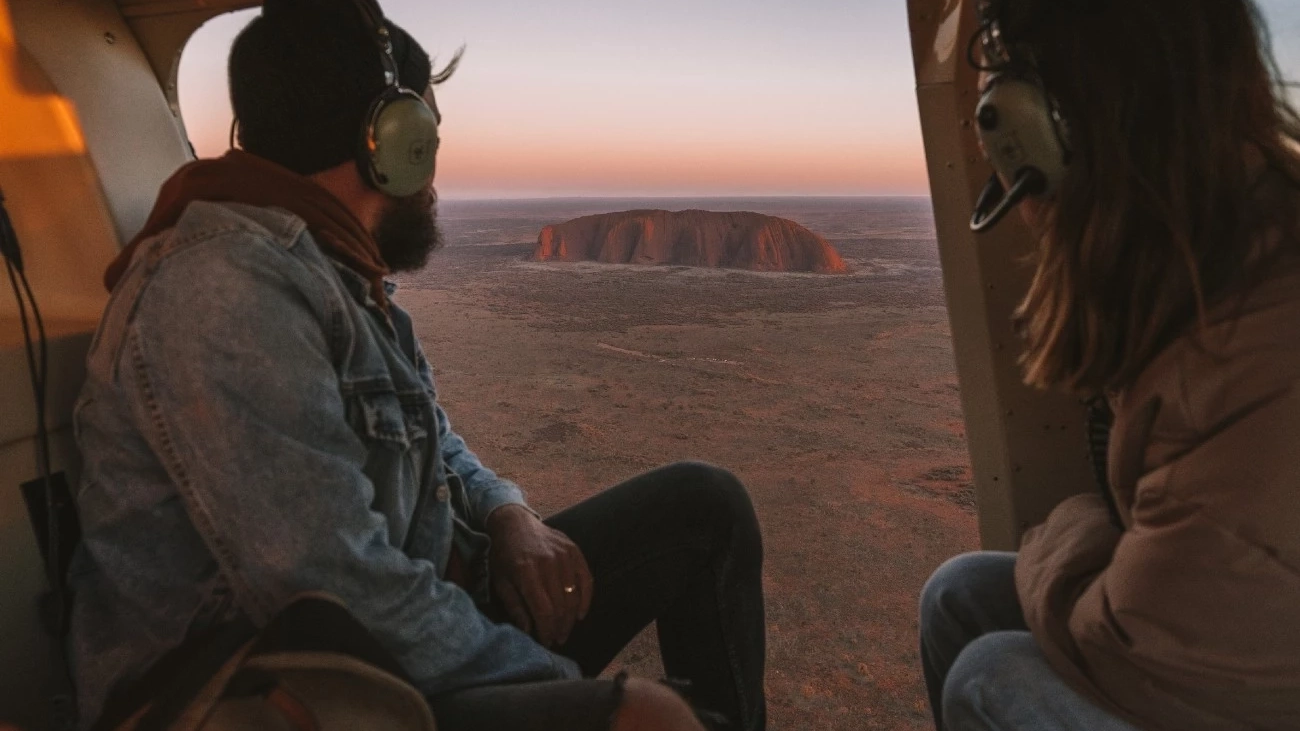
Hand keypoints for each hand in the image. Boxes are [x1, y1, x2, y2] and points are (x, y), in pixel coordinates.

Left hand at [486, 505, 593, 646]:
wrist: (514, 523)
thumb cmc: (504, 555)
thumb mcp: (501, 582)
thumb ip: (515, 606)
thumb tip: (528, 631)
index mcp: (526, 572)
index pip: (544, 610)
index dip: (547, 630)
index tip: (546, 642)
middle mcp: (548, 563)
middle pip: (561, 605)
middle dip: (560, 627)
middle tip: (557, 640)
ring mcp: (563, 555)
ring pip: (574, 595)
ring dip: (571, 618)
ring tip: (566, 630)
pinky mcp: (573, 550)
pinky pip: (586, 578)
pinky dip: (586, 598)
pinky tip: (580, 613)